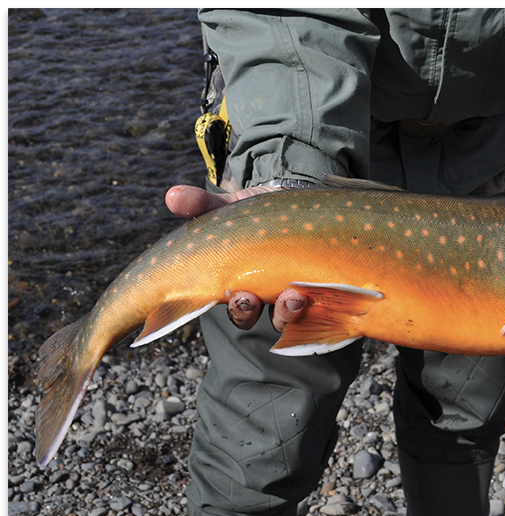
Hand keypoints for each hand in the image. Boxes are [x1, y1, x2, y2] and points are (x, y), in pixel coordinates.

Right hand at [166, 183, 308, 332]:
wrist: (297, 203)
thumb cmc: (255, 213)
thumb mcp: (227, 207)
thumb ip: (200, 204)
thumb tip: (171, 196)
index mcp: (241, 284)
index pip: (238, 310)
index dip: (240, 310)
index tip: (240, 297)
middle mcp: (267, 295)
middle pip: (262, 318)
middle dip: (258, 312)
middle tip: (257, 299)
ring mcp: (293, 291)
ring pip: (289, 316)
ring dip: (290, 311)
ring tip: (295, 296)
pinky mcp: (320, 284)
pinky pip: (321, 304)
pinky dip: (320, 300)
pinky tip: (320, 289)